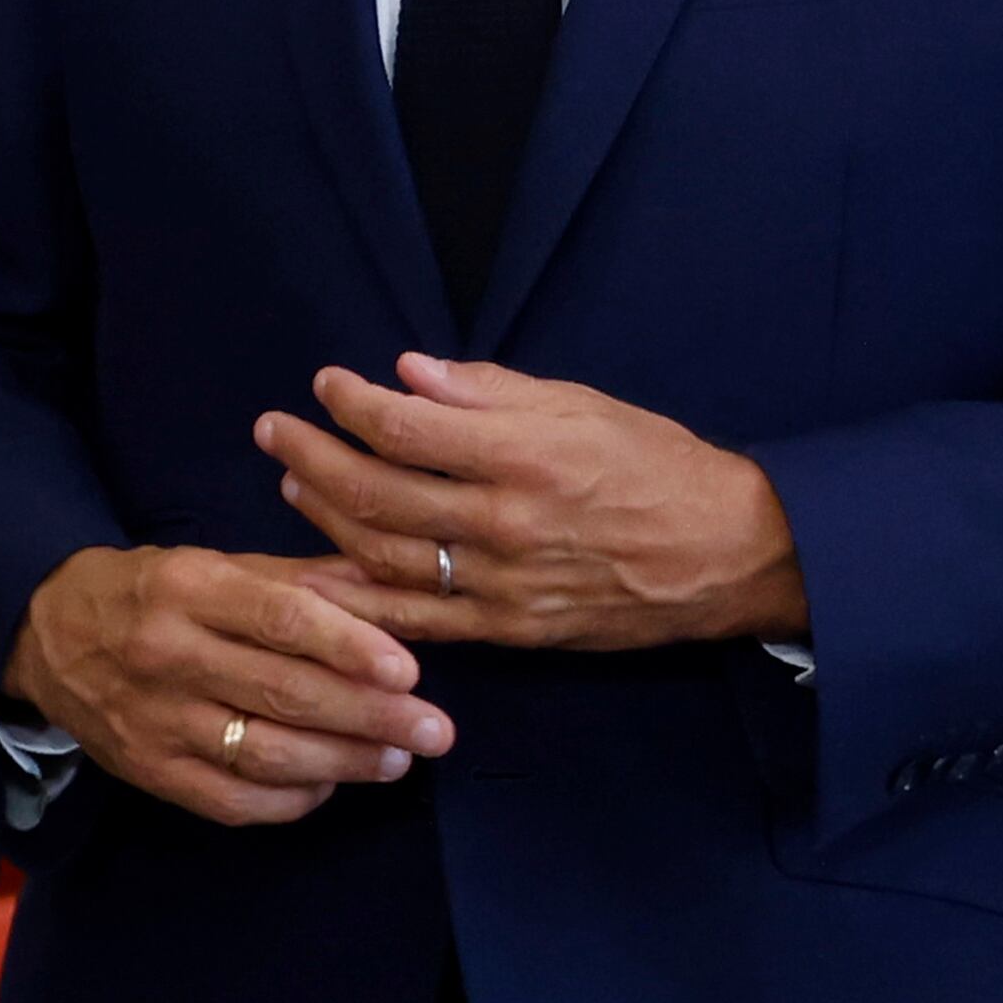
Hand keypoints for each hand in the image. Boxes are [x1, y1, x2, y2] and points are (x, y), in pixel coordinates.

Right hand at [0, 545, 453, 826]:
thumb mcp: (218, 567)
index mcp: (186, 588)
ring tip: (398, 759)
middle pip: (283, 693)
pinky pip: (235, 799)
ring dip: (344, 761)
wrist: (45, 636)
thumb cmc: (153, 593)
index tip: (408, 670)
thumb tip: (393, 591)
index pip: (278, 617)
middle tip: (435, 730)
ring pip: (265, 753)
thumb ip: (304, 583)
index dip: (348, 646)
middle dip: (370, 716)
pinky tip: (331, 783)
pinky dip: (293, 797)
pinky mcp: (149, 773)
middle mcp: (165, 654)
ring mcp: (155, 721)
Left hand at [258, 354, 808, 650]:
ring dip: (326, 520)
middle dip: (312, 457)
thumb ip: (488, 391)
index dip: (352, 403)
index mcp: (524, 455)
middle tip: (273, 430)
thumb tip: (407, 372)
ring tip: (292, 486)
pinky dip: (360, 602)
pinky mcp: (511, 630)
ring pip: (386, 557)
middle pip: (379, 492)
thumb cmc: (658, 465)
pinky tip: (317, 581)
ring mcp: (504, 585)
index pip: (406, 428)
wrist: (729, 554)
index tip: (325, 383)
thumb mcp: (581, 404)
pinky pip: (418, 621)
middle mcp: (506, 522)